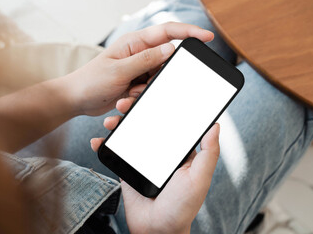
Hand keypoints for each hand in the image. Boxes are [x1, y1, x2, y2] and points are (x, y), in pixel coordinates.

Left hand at [64, 22, 212, 115]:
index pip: (167, 32)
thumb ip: (145, 60)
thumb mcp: (119, 71)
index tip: (207, 37)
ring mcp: (138, 68)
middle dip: (163, 73)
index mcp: (134, 43)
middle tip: (146, 83)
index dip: (189, 32)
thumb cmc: (91, 81)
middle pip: (166, 58)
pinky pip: (150, 88)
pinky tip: (125, 97)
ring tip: (129, 92)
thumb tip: (170, 49)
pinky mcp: (136, 82)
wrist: (77, 99)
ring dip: (148, 88)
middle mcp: (138, 53)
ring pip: (159, 76)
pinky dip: (141, 95)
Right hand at [91, 92, 219, 233]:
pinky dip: (104, 145)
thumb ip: (208, 153)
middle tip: (124, 102)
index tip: (149, 92)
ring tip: (110, 121)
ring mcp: (142, 157)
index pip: (169, 120)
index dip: (159, 104)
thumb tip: (215, 125)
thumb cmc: (183, 206)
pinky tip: (97, 140)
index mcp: (178, 149)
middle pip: (145, 122)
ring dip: (117, 123)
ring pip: (128, 133)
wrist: (157, 230)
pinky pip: (115, 152)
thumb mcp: (199, 178)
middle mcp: (159, 149)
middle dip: (134, 109)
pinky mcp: (127, 168)